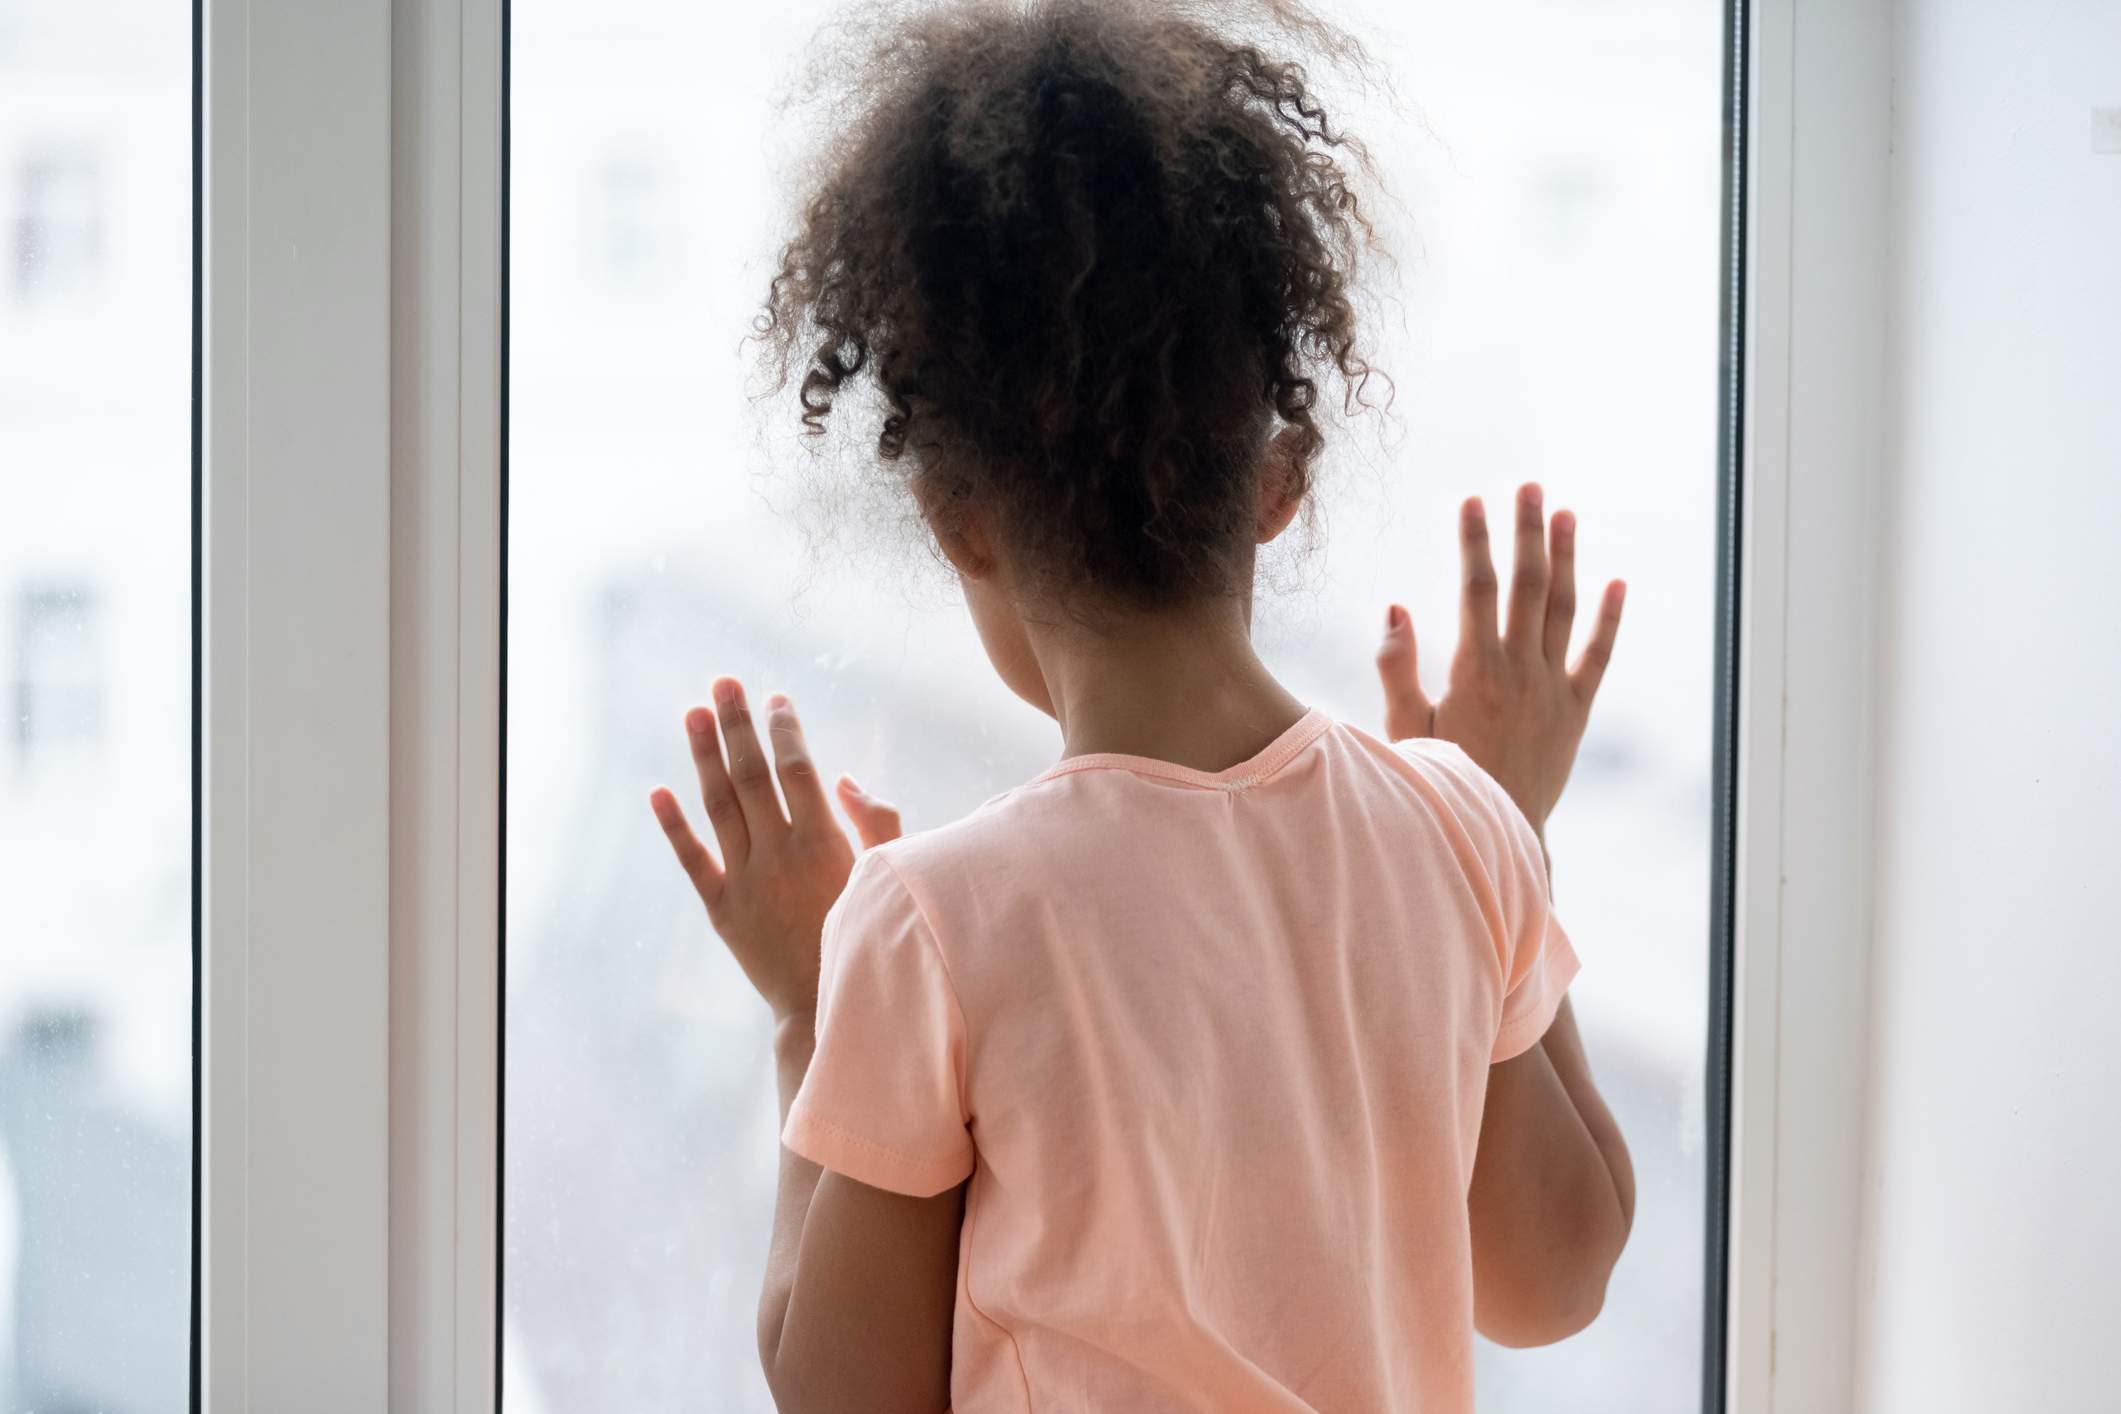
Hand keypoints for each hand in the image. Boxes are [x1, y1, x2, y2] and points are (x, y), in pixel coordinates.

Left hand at [648, 678, 902, 1020]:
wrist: (828, 1010)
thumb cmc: (869, 938)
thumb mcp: (887, 877)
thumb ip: (877, 823)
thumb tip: (846, 778)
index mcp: (825, 844)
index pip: (797, 770)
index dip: (784, 730)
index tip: (776, 698)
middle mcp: (780, 856)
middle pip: (752, 775)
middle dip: (738, 723)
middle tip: (724, 681)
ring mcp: (747, 882)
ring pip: (720, 806)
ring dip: (704, 755)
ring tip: (693, 711)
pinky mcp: (722, 910)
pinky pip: (692, 860)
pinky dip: (673, 825)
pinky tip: (658, 790)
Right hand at [1375, 485, 1623, 833]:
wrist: (1496, 834)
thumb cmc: (1442, 781)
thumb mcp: (1403, 728)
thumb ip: (1397, 666)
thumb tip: (1396, 606)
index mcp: (1476, 672)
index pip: (1477, 589)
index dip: (1474, 541)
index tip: (1470, 501)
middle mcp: (1521, 673)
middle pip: (1527, 586)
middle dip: (1526, 532)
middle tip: (1527, 486)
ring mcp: (1554, 690)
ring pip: (1563, 610)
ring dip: (1566, 558)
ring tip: (1566, 514)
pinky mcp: (1576, 712)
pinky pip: (1599, 657)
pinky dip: (1610, 618)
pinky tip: (1617, 581)